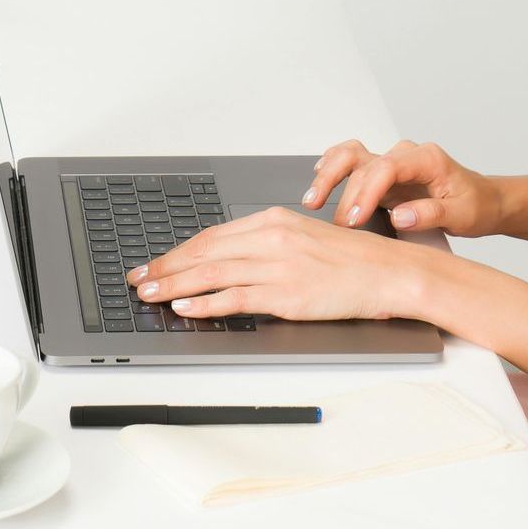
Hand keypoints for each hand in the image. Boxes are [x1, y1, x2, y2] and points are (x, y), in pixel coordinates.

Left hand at [123, 205, 434, 321]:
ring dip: (175, 286)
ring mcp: (279, 266)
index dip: (178, 251)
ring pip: (213, 274)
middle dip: (165, 267)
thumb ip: (266, 244)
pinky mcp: (288, 295)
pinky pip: (236, 299)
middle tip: (138, 279)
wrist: (389, 272)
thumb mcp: (304, 237)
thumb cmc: (351, 260)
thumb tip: (228, 259)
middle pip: (205, 252)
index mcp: (274, 220)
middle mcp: (272, 238)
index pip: (212, 236)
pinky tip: (186, 308)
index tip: (155, 262)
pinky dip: (206, 304)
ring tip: (150, 295)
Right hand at [302, 138, 503, 237]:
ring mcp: (392, 163)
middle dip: (345, 193)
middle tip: (337, 225)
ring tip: (312, 200)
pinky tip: (318, 181)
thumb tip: (399, 216)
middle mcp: (405, 156)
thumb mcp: (462, 214)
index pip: (386, 168)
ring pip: (351, 155)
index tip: (355, 219)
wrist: (485, 200)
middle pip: (363, 162)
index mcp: (426, 159)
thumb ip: (430, 214)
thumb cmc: (476, 205)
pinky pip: (351, 163)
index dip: (366, 192)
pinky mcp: (383, 175)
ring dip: (329, 174)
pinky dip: (332, 168)